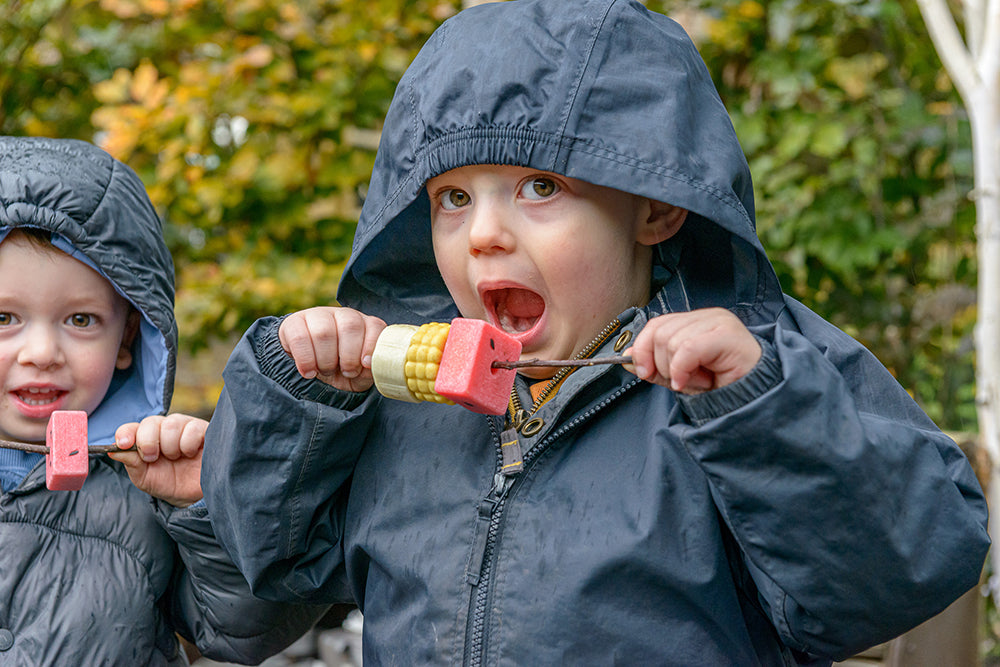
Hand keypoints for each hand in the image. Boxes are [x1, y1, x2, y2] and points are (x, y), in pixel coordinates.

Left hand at [108, 414, 206, 506]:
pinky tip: (191, 453)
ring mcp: (184, 426)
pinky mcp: (203, 429)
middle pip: (151, 422)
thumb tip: (112, 450)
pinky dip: (188, 444)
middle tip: (153, 458)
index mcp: (146, 438)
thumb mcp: (144, 477)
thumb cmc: (168, 483)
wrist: (194, 496)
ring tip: (176, 458)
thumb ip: (130, 462)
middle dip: (148, 442)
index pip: (131, 428)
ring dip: (170, 446)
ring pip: (171, 424)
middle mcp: (164, 428)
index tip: (124, 445)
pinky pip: (192, 428)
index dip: (126, 433)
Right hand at [278, 306, 385, 391]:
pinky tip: (309, 372)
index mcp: (364, 325)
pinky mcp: (294, 322)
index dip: (372, 345)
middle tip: (346, 372)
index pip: (374, 326)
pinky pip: (300, 337)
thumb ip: (368, 372)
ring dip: (326, 360)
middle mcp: (343, 315)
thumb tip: (371, 366)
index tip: (365, 364)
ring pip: (324, 331)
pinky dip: (306, 360)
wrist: (309, 370)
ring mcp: (318, 315)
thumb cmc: (340, 372)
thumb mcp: (358, 376)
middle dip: (349, 356)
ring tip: (325, 372)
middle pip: (350, 326)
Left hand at [626, 308, 760, 393]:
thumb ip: (654, 367)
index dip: (642, 349)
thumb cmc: (722, 386)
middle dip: (662, 364)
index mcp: (695, 321)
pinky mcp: (727, 334)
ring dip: (677, 371)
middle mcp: (706, 316)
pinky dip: (682, 370)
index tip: (643, 373)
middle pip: (660, 332)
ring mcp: (718, 322)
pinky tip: (693, 383)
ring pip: (671, 341)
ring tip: (698, 380)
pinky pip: (687, 349)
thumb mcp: (680, 377)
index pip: (656, 324)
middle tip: (681, 380)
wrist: (756, 399)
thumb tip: (625, 358)